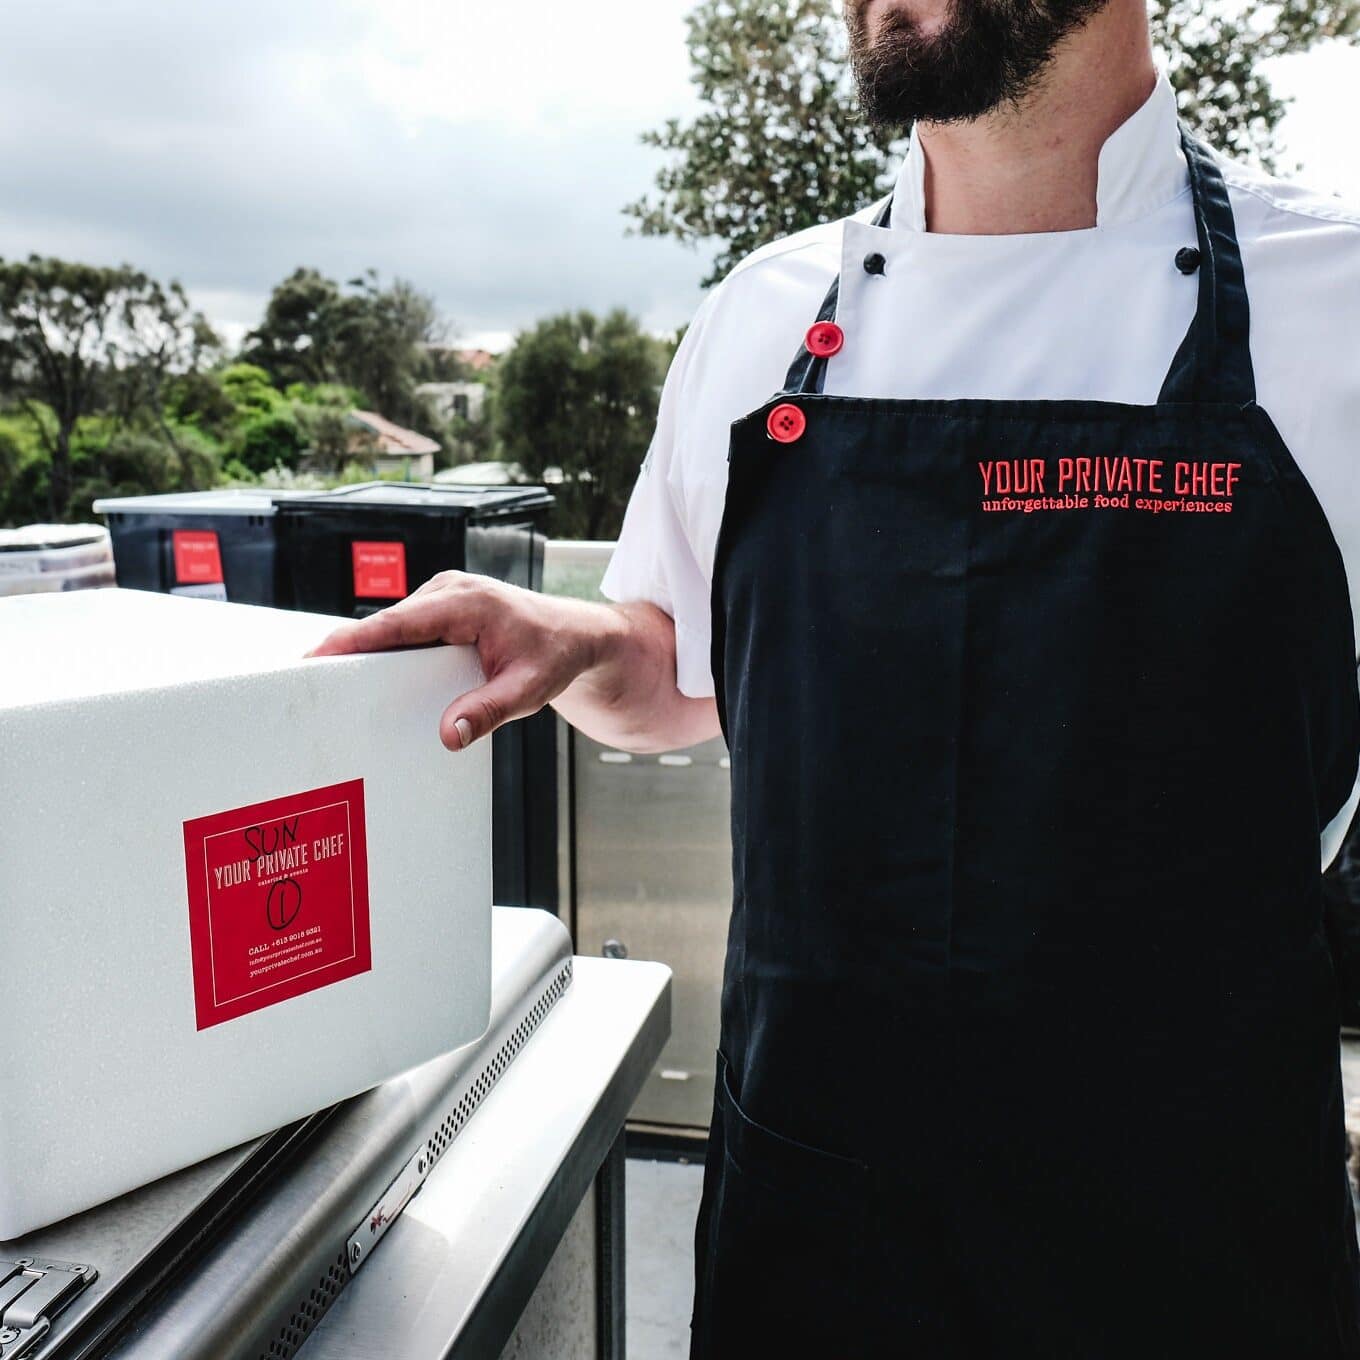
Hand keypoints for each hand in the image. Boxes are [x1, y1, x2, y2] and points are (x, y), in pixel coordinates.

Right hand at [306, 571, 606, 751]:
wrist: (576, 635)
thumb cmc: (555, 655)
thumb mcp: (528, 690)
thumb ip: (488, 712)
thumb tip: (447, 736)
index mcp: (466, 603)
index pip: (397, 623)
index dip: (353, 640)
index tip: (316, 656)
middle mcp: (449, 591)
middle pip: (386, 624)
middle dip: (348, 651)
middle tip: (309, 683)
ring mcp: (443, 597)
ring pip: (392, 627)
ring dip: (366, 652)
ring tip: (329, 685)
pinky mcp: (442, 610)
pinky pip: (405, 630)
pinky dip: (386, 651)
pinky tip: (368, 679)